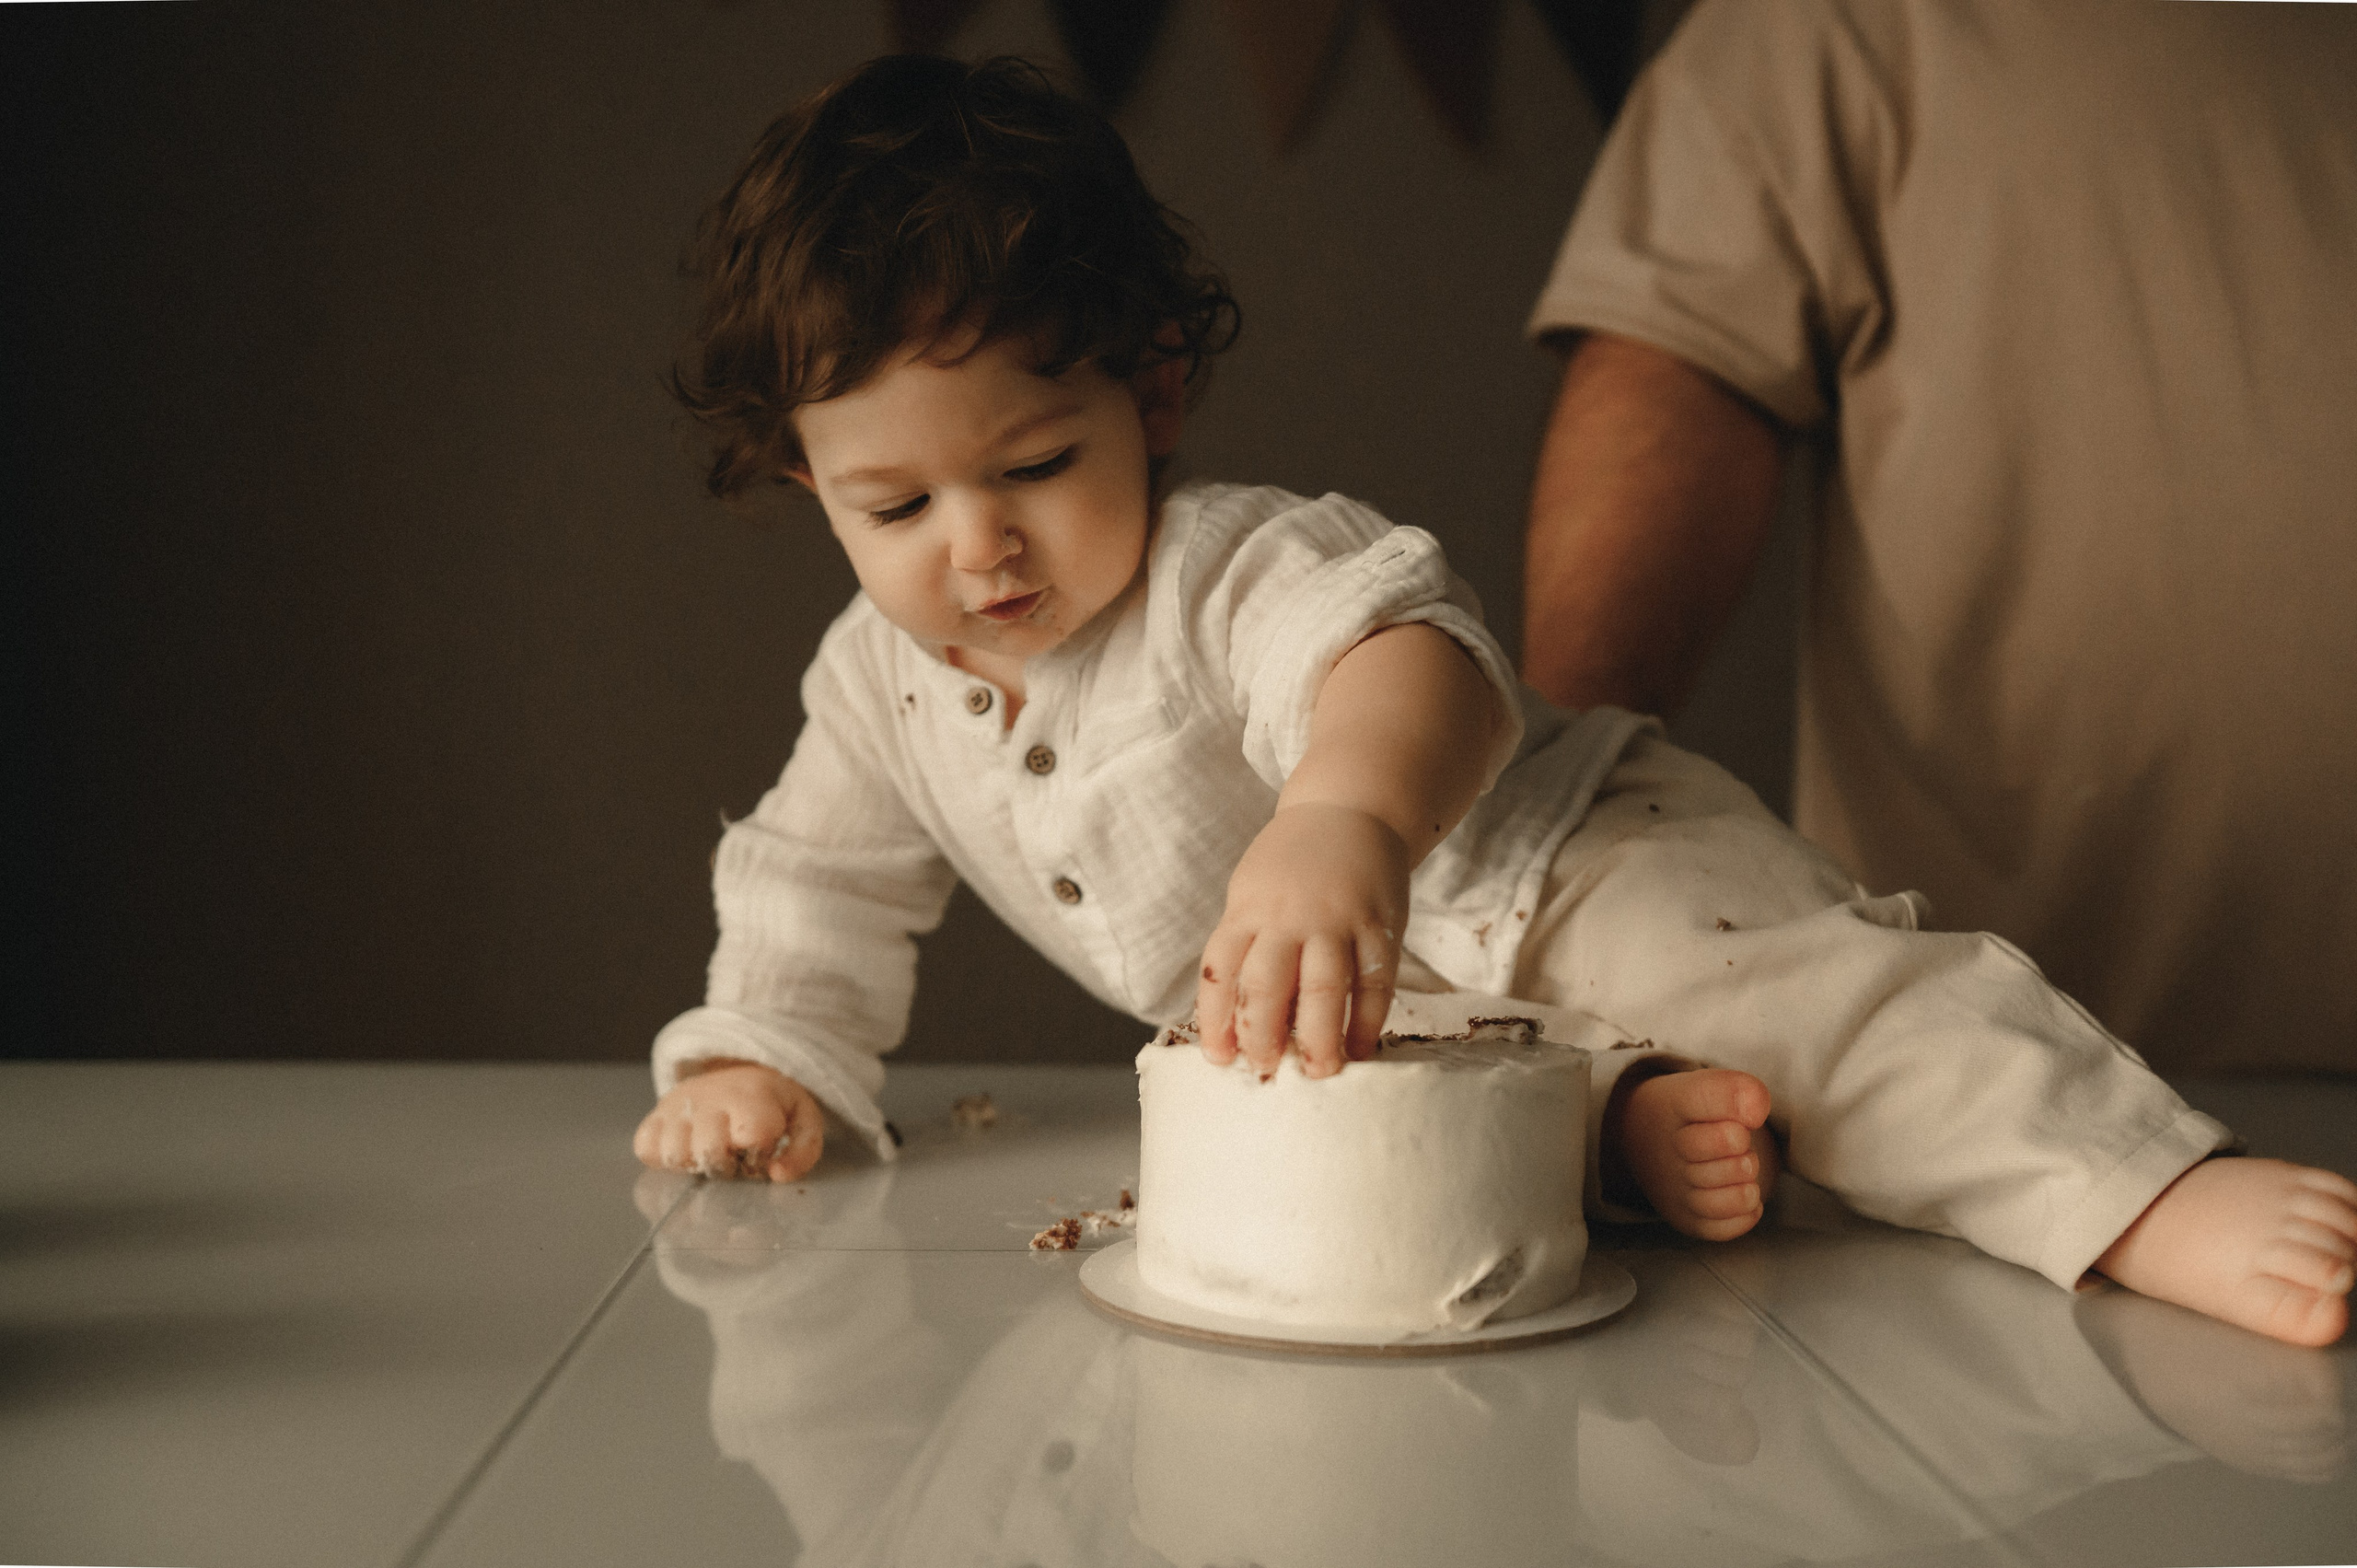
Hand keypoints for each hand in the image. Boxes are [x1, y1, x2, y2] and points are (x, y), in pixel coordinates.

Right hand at [633, 1060, 824, 1181]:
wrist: (733, 1074)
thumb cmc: (769, 1106)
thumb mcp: (802, 1121)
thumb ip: (803, 1152)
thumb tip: (777, 1175)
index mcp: (752, 1095)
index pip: (754, 1132)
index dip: (759, 1152)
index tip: (761, 1148)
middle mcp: (709, 1097)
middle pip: (709, 1151)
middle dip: (725, 1164)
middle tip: (733, 1154)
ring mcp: (676, 1106)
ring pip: (674, 1155)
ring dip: (694, 1163)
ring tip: (709, 1151)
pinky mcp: (653, 1116)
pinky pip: (644, 1150)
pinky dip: (662, 1158)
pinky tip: (685, 1149)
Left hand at [1195, 803, 1406, 1078]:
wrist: (1351, 808)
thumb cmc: (1292, 865)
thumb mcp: (1251, 892)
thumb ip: (1245, 946)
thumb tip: (1235, 1022)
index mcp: (1247, 910)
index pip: (1220, 971)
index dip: (1216, 1021)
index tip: (1220, 1059)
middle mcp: (1287, 916)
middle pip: (1266, 985)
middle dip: (1263, 1036)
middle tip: (1267, 1072)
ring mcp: (1336, 919)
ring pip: (1323, 987)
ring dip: (1319, 1037)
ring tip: (1319, 1073)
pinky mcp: (1380, 923)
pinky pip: (1375, 980)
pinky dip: (1368, 1020)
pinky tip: (1360, 1048)